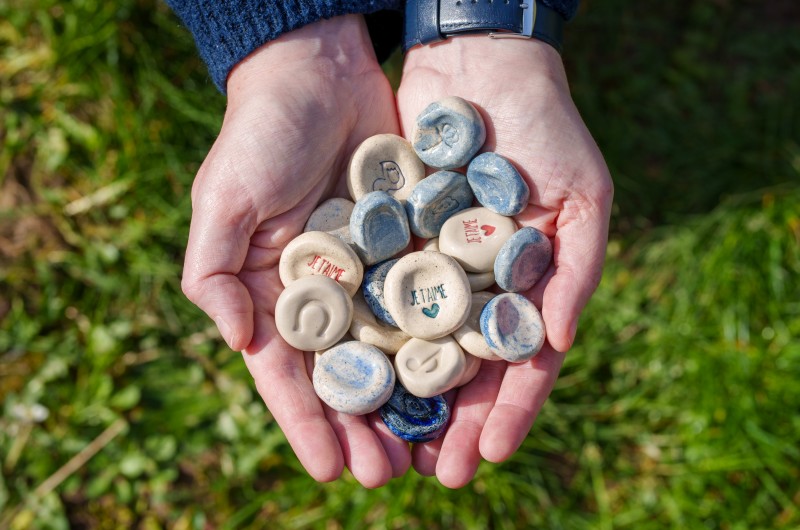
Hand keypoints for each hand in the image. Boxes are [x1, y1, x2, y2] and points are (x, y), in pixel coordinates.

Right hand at [181, 15, 409, 486]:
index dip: (306, 424)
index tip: (329, 471)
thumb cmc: (260, 133)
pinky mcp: (413, 246)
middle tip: (387, 474)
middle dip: (362, 427)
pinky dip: (445, 342)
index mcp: (276, 293)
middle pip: (346, 375)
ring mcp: (373, 274)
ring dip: (408, 401)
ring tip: (428, 449)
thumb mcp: (223, 199)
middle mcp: (327, 294)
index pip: (289, 373)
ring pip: (393, 351)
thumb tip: (238, 344)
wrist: (321, 71)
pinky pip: (431, 300)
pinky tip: (465, 380)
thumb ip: (213, 271)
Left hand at [397, 36, 613, 486]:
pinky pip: (376, 298)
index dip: (509, 412)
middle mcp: (478, 286)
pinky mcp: (390, 242)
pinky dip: (366, 339)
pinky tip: (353, 378)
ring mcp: (432, 267)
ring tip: (388, 446)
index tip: (489, 457)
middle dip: (450, 421)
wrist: (480, 62)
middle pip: (463, 368)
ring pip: (415, 345)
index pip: (519, 363)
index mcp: (528, 286)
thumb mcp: (583, 195)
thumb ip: (574, 271)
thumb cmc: (545, 126)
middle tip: (433, 472)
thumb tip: (556, 346)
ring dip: (404, 397)